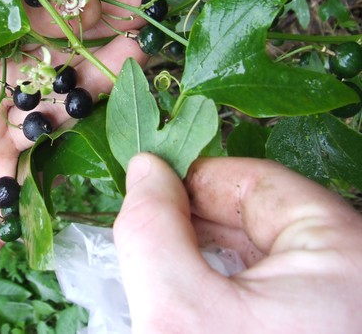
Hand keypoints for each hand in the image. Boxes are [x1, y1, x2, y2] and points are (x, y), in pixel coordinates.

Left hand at [0, 0, 154, 309]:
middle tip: (133, 6)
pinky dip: (77, 131)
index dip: (30, 7)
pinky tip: (108, 110)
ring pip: (47, 100)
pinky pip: (46, 155)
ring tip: (135, 51)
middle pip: (29, 55)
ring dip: (91, 75)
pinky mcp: (4, 187)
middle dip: (81, 29)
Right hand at [114, 153, 361, 332]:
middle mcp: (354, 272)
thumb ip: (153, 229)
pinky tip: (206, 304)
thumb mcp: (179, 313)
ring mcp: (339, 301)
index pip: (256, 181)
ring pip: (263, 252)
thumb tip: (145, 168)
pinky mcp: (322, 320)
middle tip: (153, 247)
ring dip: (209, 256)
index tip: (147, 198)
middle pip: (260, 215)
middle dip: (196, 224)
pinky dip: (232, 287)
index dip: (191, 183)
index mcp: (346, 254)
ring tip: (173, 279)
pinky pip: (272, 286)